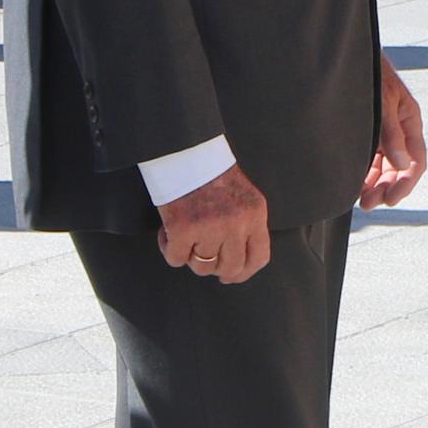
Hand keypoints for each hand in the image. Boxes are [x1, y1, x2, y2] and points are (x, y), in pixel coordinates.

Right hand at [158, 162, 273, 283]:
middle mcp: (236, 224)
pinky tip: (168, 234)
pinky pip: (176, 259)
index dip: (244, 273)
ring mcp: (210, 228)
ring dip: (190, 257)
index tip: (230, 276)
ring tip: (185, 238)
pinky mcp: (183, 229)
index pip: (258, 258)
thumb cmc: (211, 173)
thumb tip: (237, 266)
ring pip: (202, 267)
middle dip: (215, 269)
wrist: (185, 151)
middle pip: (230, 268)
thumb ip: (246, 226)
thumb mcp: (243, 197)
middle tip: (202, 256)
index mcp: (255, 214)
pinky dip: (169, 249)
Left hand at [363, 55, 427, 211]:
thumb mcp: (383, 101)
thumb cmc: (369, 71)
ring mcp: (382, 131)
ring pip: (383, 166)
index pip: (416, 161)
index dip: (405, 183)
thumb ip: (391, 133)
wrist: (347, 52)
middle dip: (386, 188)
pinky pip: (369, 158)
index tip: (391, 199)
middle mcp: (398, 129)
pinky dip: (364, 173)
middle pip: (399, 168)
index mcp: (410, 120)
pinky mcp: (366, 131)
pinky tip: (354, 183)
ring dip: (375, 184)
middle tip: (368, 204)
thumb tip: (402, 164)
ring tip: (361, 200)